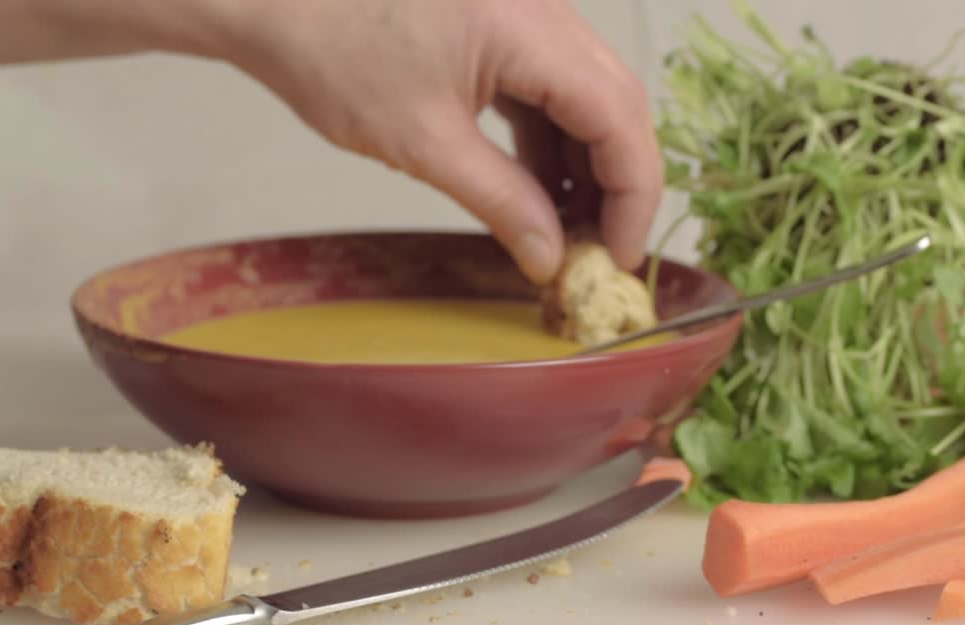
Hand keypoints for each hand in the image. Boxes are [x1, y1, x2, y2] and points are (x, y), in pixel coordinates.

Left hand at [220, 0, 662, 283]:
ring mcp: (524, 12)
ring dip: (583, 166)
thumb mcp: (423, 143)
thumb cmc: (331, 53)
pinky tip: (536, 192)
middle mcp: (543, 9)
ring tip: (565, 234)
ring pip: (586, 97)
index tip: (621, 257)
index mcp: (530, 27)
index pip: (620, 116)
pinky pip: (547, 86)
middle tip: (601, 253)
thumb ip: (501, 202)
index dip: (633, 195)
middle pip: (616, 103)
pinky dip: (549, 141)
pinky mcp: (500, 25)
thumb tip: (551, 258)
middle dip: (617, 184)